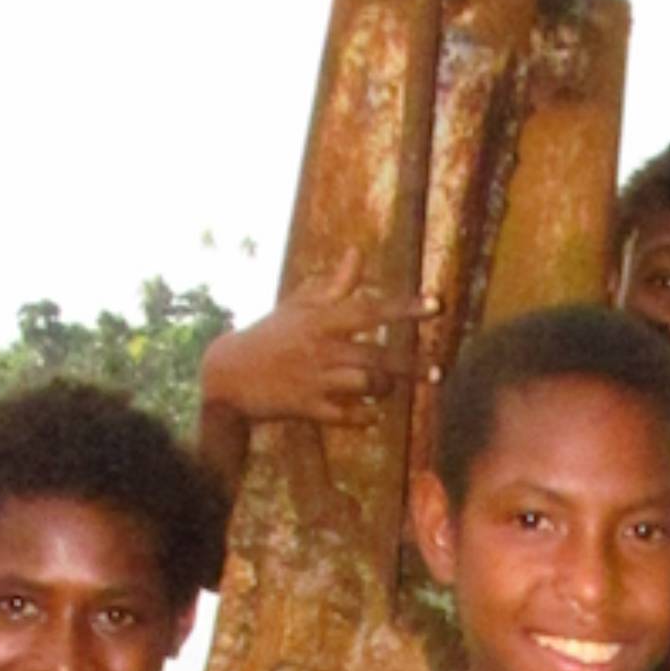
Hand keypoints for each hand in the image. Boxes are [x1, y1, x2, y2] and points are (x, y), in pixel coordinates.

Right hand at [200, 254, 434, 427]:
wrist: (229, 374)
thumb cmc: (270, 334)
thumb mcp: (299, 305)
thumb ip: (334, 284)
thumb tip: (357, 253)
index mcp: (321, 320)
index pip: (370, 309)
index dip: (405, 307)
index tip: (436, 304)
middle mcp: (322, 350)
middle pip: (378, 356)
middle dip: (412, 366)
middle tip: (439, 372)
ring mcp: (315, 381)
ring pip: (366, 387)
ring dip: (385, 389)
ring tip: (389, 389)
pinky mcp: (307, 409)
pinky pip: (346, 417)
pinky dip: (362, 418)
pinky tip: (370, 415)